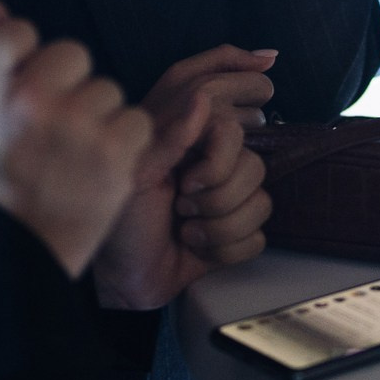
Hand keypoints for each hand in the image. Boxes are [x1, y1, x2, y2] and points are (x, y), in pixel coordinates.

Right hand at [0, 5, 152, 276]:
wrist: (7, 264)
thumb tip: (0, 8)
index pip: (18, 31)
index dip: (24, 58)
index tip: (20, 87)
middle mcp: (27, 100)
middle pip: (71, 55)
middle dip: (66, 86)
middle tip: (49, 130)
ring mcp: (75, 127)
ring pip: (108, 91)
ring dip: (97, 119)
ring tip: (70, 158)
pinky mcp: (115, 155)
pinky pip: (137, 122)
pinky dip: (123, 146)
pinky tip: (95, 171)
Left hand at [91, 47, 277, 308]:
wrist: (120, 281)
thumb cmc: (118, 223)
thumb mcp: (136, 174)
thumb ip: (171, 135)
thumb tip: (203, 98)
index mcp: (190, 142)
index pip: (232, 125)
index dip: (222, 151)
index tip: (198, 170)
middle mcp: (214, 166)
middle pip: (254, 165)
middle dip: (216, 195)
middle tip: (182, 201)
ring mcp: (228, 200)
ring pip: (261, 203)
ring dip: (219, 226)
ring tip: (186, 230)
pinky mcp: (235, 234)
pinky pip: (258, 237)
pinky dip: (225, 250)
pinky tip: (199, 249)